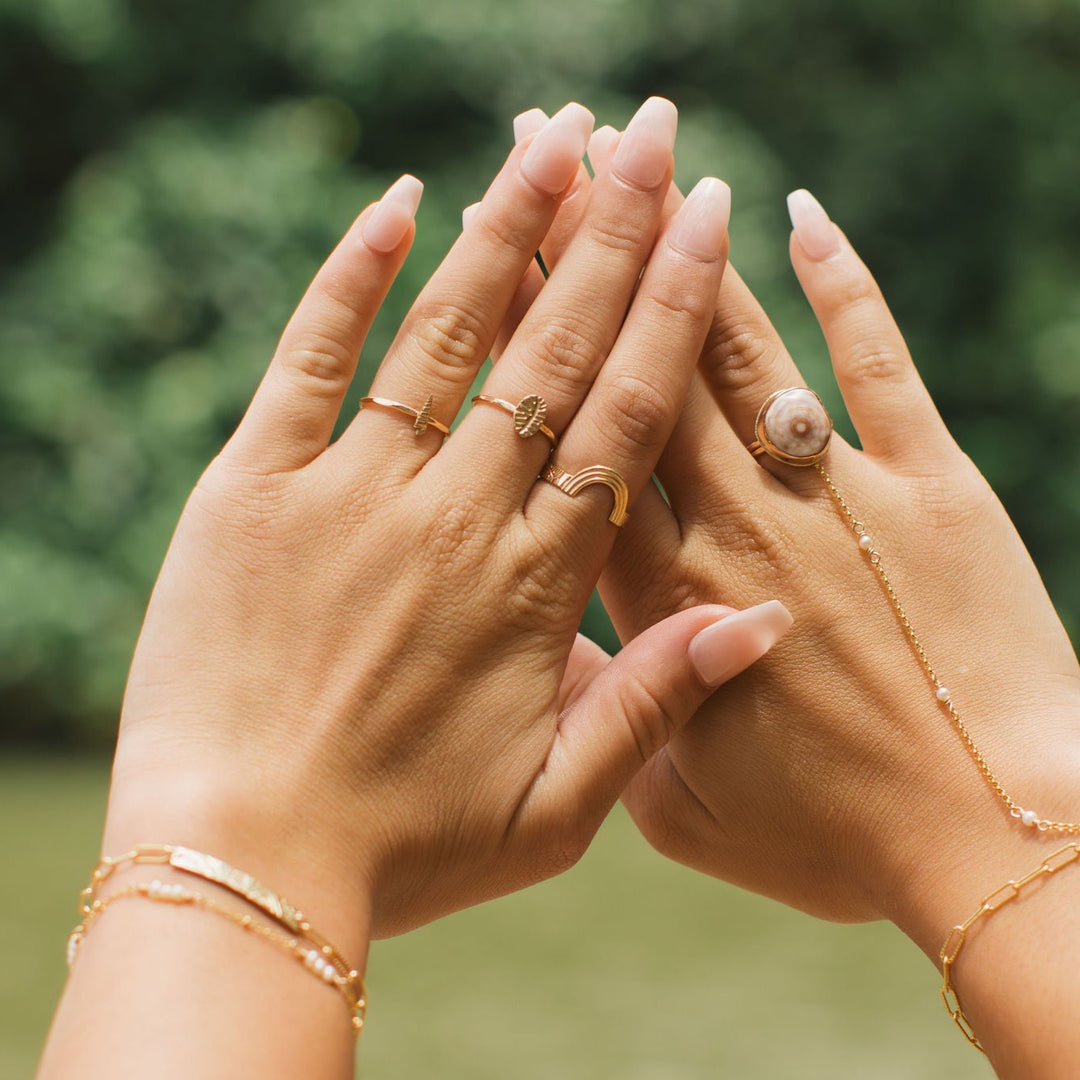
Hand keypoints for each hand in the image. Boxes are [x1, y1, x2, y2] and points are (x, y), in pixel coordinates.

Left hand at [102, 98, 786, 958]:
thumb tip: (759, 616)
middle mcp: (455, 519)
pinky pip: (310, 358)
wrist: (242, 864)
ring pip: (449, 335)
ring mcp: (349, 494)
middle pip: (552, 353)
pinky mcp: (251, 490)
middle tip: (656, 136)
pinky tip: (401, 202)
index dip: (670, 312)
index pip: (622, 418)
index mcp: (535, 587)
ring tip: (559, 141)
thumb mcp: (558, 808)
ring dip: (507, 230)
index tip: (707, 225)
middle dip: (612, 235)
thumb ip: (655, 703)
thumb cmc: (405, 849)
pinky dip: (352, 276)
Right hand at [505, 119, 1079, 945]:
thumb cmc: (833, 842)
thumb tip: (558, 659)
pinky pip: (877, 364)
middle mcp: (737, 526)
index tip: (495, 266)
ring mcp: (835, 493)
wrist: (993, 839)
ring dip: (684, 254)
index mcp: (664, 599)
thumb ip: (613, 721)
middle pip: (642, 372)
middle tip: (552, 162)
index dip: (533, 349)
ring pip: (738, 352)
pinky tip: (801, 216)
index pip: (577, 447)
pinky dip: (845, 286)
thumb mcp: (682, 812)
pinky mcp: (932, 485)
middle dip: (594, 260)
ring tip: (642, 162)